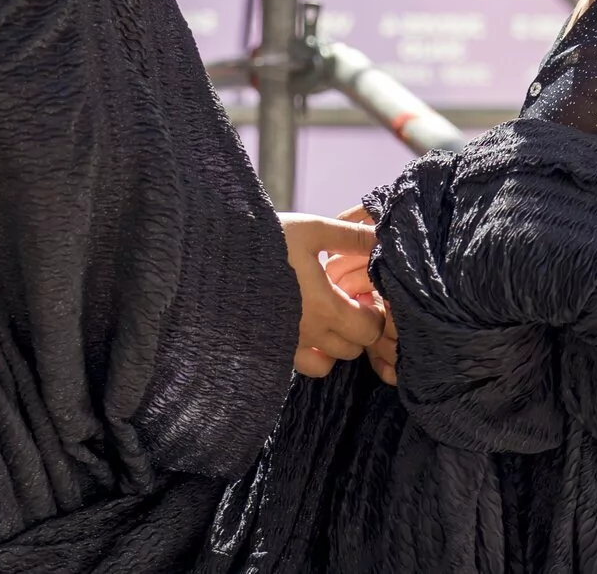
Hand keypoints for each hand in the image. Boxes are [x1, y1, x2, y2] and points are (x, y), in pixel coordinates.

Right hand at [279, 213, 383, 377]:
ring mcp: (287, 345)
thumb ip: (350, 236)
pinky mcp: (270, 348)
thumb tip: (383, 237)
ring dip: (337, 342)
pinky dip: (314, 356)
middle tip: (349, 302)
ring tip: (328, 316)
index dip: (375, 312)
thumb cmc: (264, 239)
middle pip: (354, 348)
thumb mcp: (310, 229)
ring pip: (330, 362)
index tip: (363, 292)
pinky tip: (307, 330)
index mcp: (324, 306)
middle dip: (359, 327)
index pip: (369, 328)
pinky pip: (302, 367)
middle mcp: (308, 334)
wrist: (213, 257)